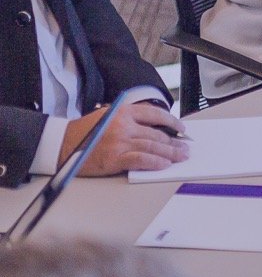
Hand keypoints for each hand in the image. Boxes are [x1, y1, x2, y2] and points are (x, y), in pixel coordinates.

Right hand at [62, 99, 188, 175]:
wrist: (62, 145)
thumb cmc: (84, 132)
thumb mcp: (107, 115)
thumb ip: (128, 117)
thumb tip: (153, 126)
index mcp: (122, 112)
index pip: (155, 113)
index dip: (172, 122)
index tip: (181, 128)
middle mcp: (123, 125)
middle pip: (157, 134)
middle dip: (174, 142)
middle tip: (185, 148)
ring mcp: (120, 142)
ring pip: (153, 146)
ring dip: (171, 153)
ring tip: (181, 157)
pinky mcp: (115, 158)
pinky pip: (142, 159)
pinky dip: (156, 162)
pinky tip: (165, 164)